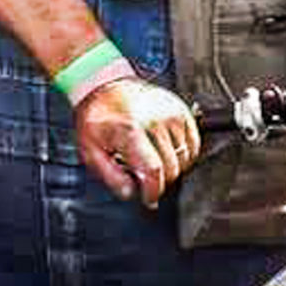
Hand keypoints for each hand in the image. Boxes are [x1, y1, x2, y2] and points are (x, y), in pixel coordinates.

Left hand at [74, 78, 200, 207]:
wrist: (104, 86)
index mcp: (131, 130)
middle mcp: (155, 120)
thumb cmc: (97, 118)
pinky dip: (184, 154)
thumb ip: (110, 176)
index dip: (153, 191)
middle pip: (172, 168)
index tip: (149, 199)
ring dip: (172, 168)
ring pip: (185, 158)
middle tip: (146, 180)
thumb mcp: (91, 150)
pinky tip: (166, 152)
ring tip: (153, 162)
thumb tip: (130, 193)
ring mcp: (171, 113)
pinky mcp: (181, 110)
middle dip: (160, 182)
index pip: (153, 171)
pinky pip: (194, 143)